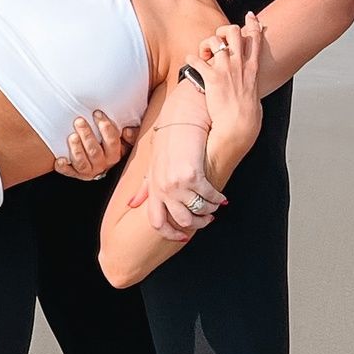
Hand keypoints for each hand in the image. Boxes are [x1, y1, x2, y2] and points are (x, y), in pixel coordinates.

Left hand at [54, 108, 131, 181]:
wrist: (97, 164)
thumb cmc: (107, 145)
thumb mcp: (122, 141)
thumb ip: (129, 135)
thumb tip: (127, 131)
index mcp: (114, 155)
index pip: (112, 141)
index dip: (105, 128)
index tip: (97, 113)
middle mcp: (102, 164)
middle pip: (95, 151)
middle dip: (87, 135)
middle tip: (79, 121)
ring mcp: (88, 171)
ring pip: (82, 162)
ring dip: (76, 150)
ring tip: (72, 137)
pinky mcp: (75, 174)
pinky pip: (69, 172)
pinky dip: (63, 167)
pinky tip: (59, 159)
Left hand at [128, 117, 225, 241]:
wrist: (183, 116)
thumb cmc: (170, 138)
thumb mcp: (153, 163)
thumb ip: (146, 186)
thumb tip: (132, 204)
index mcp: (153, 186)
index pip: (156, 221)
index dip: (170, 233)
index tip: (182, 236)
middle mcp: (162, 187)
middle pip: (181, 220)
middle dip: (196, 224)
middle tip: (207, 220)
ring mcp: (176, 183)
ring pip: (196, 210)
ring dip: (209, 211)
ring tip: (215, 207)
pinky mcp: (193, 176)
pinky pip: (209, 196)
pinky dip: (217, 199)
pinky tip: (221, 197)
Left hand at [197, 16, 265, 153]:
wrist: (238, 128)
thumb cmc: (246, 118)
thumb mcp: (254, 96)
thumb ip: (251, 86)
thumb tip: (251, 89)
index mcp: (252, 69)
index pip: (256, 39)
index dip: (253, 24)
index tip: (251, 16)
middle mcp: (239, 65)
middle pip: (234, 32)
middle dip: (224, 30)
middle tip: (217, 41)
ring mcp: (225, 70)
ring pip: (214, 40)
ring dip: (206, 45)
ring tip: (203, 56)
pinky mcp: (211, 78)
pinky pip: (195, 59)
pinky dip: (190, 59)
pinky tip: (190, 65)